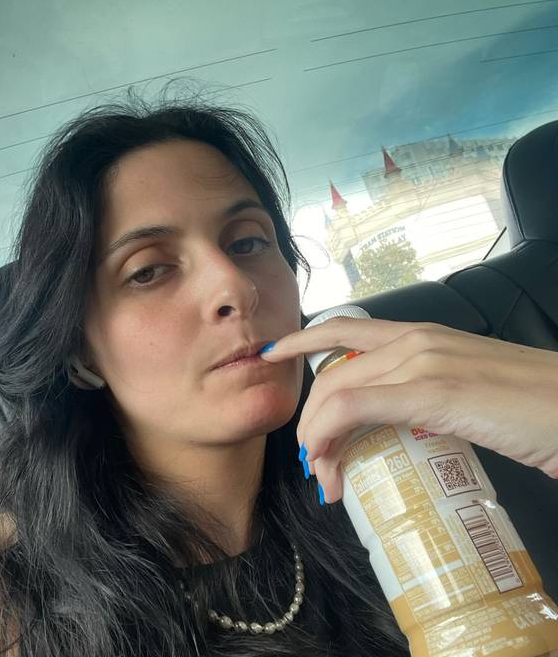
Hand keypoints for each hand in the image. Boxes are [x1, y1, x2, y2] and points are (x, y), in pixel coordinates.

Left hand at [259, 318, 557, 502]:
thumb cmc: (531, 405)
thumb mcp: (467, 389)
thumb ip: (428, 393)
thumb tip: (396, 423)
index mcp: (422, 335)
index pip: (344, 329)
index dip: (302, 340)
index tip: (274, 355)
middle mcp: (415, 339)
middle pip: (332, 372)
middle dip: (309, 417)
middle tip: (314, 461)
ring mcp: (423, 362)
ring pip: (336, 391)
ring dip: (316, 437)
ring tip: (325, 476)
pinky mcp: (434, 392)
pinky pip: (355, 408)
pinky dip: (330, 435)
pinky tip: (330, 463)